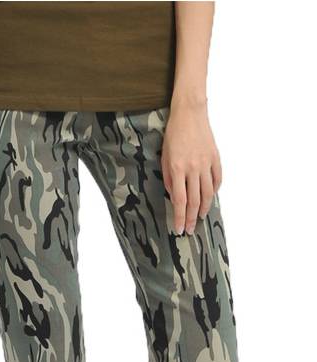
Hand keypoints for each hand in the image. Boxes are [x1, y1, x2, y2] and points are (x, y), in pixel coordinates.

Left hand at [161, 97, 221, 235]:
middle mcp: (193, 168)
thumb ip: (168, 178)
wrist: (190, 112)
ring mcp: (206, 163)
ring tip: (200, 217)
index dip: (179, 217)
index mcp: (177, 169)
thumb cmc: (173, 134)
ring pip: (208, 193)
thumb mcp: (164, 156)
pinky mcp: (215, 157)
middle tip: (190, 229)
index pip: (179, 200)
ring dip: (204, 208)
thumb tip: (174, 195)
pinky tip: (210, 197)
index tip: (179, 229)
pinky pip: (217, 179)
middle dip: (191, 218)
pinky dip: (214, 190)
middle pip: (194, 201)